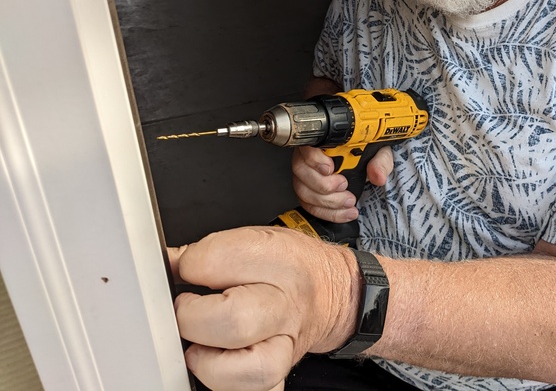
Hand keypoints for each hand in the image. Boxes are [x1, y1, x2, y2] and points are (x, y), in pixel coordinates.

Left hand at [168, 227, 358, 390]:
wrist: (333, 291)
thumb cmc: (291, 264)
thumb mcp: (257, 238)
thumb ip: (207, 251)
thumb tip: (163, 266)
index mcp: (278, 259)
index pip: (217, 261)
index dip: (188, 265)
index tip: (187, 269)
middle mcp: (287, 303)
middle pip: (233, 320)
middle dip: (192, 318)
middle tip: (186, 311)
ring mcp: (287, 344)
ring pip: (247, 370)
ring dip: (208, 361)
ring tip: (199, 345)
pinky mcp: (284, 372)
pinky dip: (228, 385)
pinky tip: (220, 364)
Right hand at [291, 145, 393, 222]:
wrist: (367, 168)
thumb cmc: (368, 155)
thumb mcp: (379, 154)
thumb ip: (380, 162)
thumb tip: (377, 175)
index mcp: (324, 142)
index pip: (307, 146)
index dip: (314, 159)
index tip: (330, 168)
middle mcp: (310, 157)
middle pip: (301, 171)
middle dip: (323, 184)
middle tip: (344, 186)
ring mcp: (307, 175)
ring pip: (303, 191)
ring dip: (327, 202)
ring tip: (348, 202)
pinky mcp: (309, 192)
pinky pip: (309, 206)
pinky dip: (328, 213)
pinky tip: (344, 212)